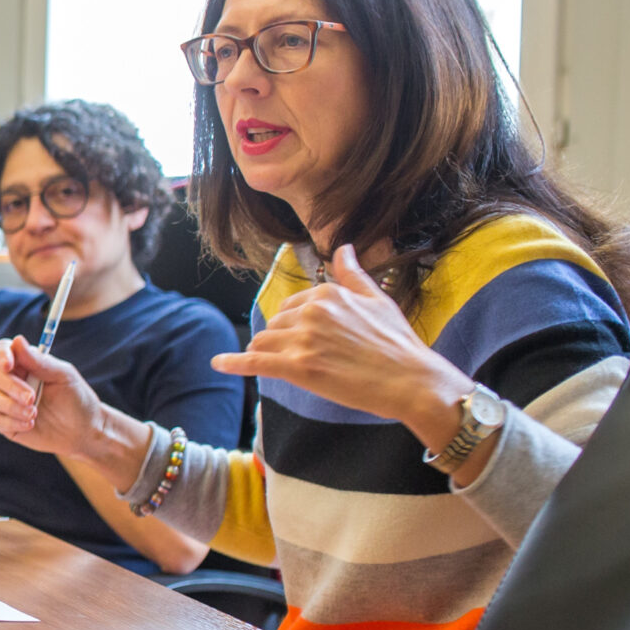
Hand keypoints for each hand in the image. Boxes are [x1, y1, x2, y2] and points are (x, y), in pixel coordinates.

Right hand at [0, 337, 114, 461]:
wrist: (83, 431)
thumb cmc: (76, 398)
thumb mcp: (63, 376)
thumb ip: (39, 361)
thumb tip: (17, 340)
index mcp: (25, 363)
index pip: (3, 350)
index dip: (1, 354)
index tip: (9, 365)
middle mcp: (12, 380)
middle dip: (11, 386)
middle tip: (32, 398)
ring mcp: (6, 401)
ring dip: (9, 405)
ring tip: (33, 414)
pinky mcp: (5, 422)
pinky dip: (11, 422)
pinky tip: (30, 425)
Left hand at [210, 244, 470, 449]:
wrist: (412, 381)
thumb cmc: (398, 343)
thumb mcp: (378, 299)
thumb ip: (352, 275)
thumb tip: (343, 248)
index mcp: (327, 293)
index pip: (291, 306)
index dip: (297, 326)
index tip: (310, 339)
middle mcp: (311, 312)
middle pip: (275, 326)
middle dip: (283, 341)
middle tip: (310, 358)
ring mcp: (303, 340)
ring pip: (263, 343)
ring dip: (267, 355)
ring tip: (285, 366)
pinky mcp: (297, 368)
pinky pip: (254, 362)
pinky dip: (232, 363)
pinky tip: (218, 364)